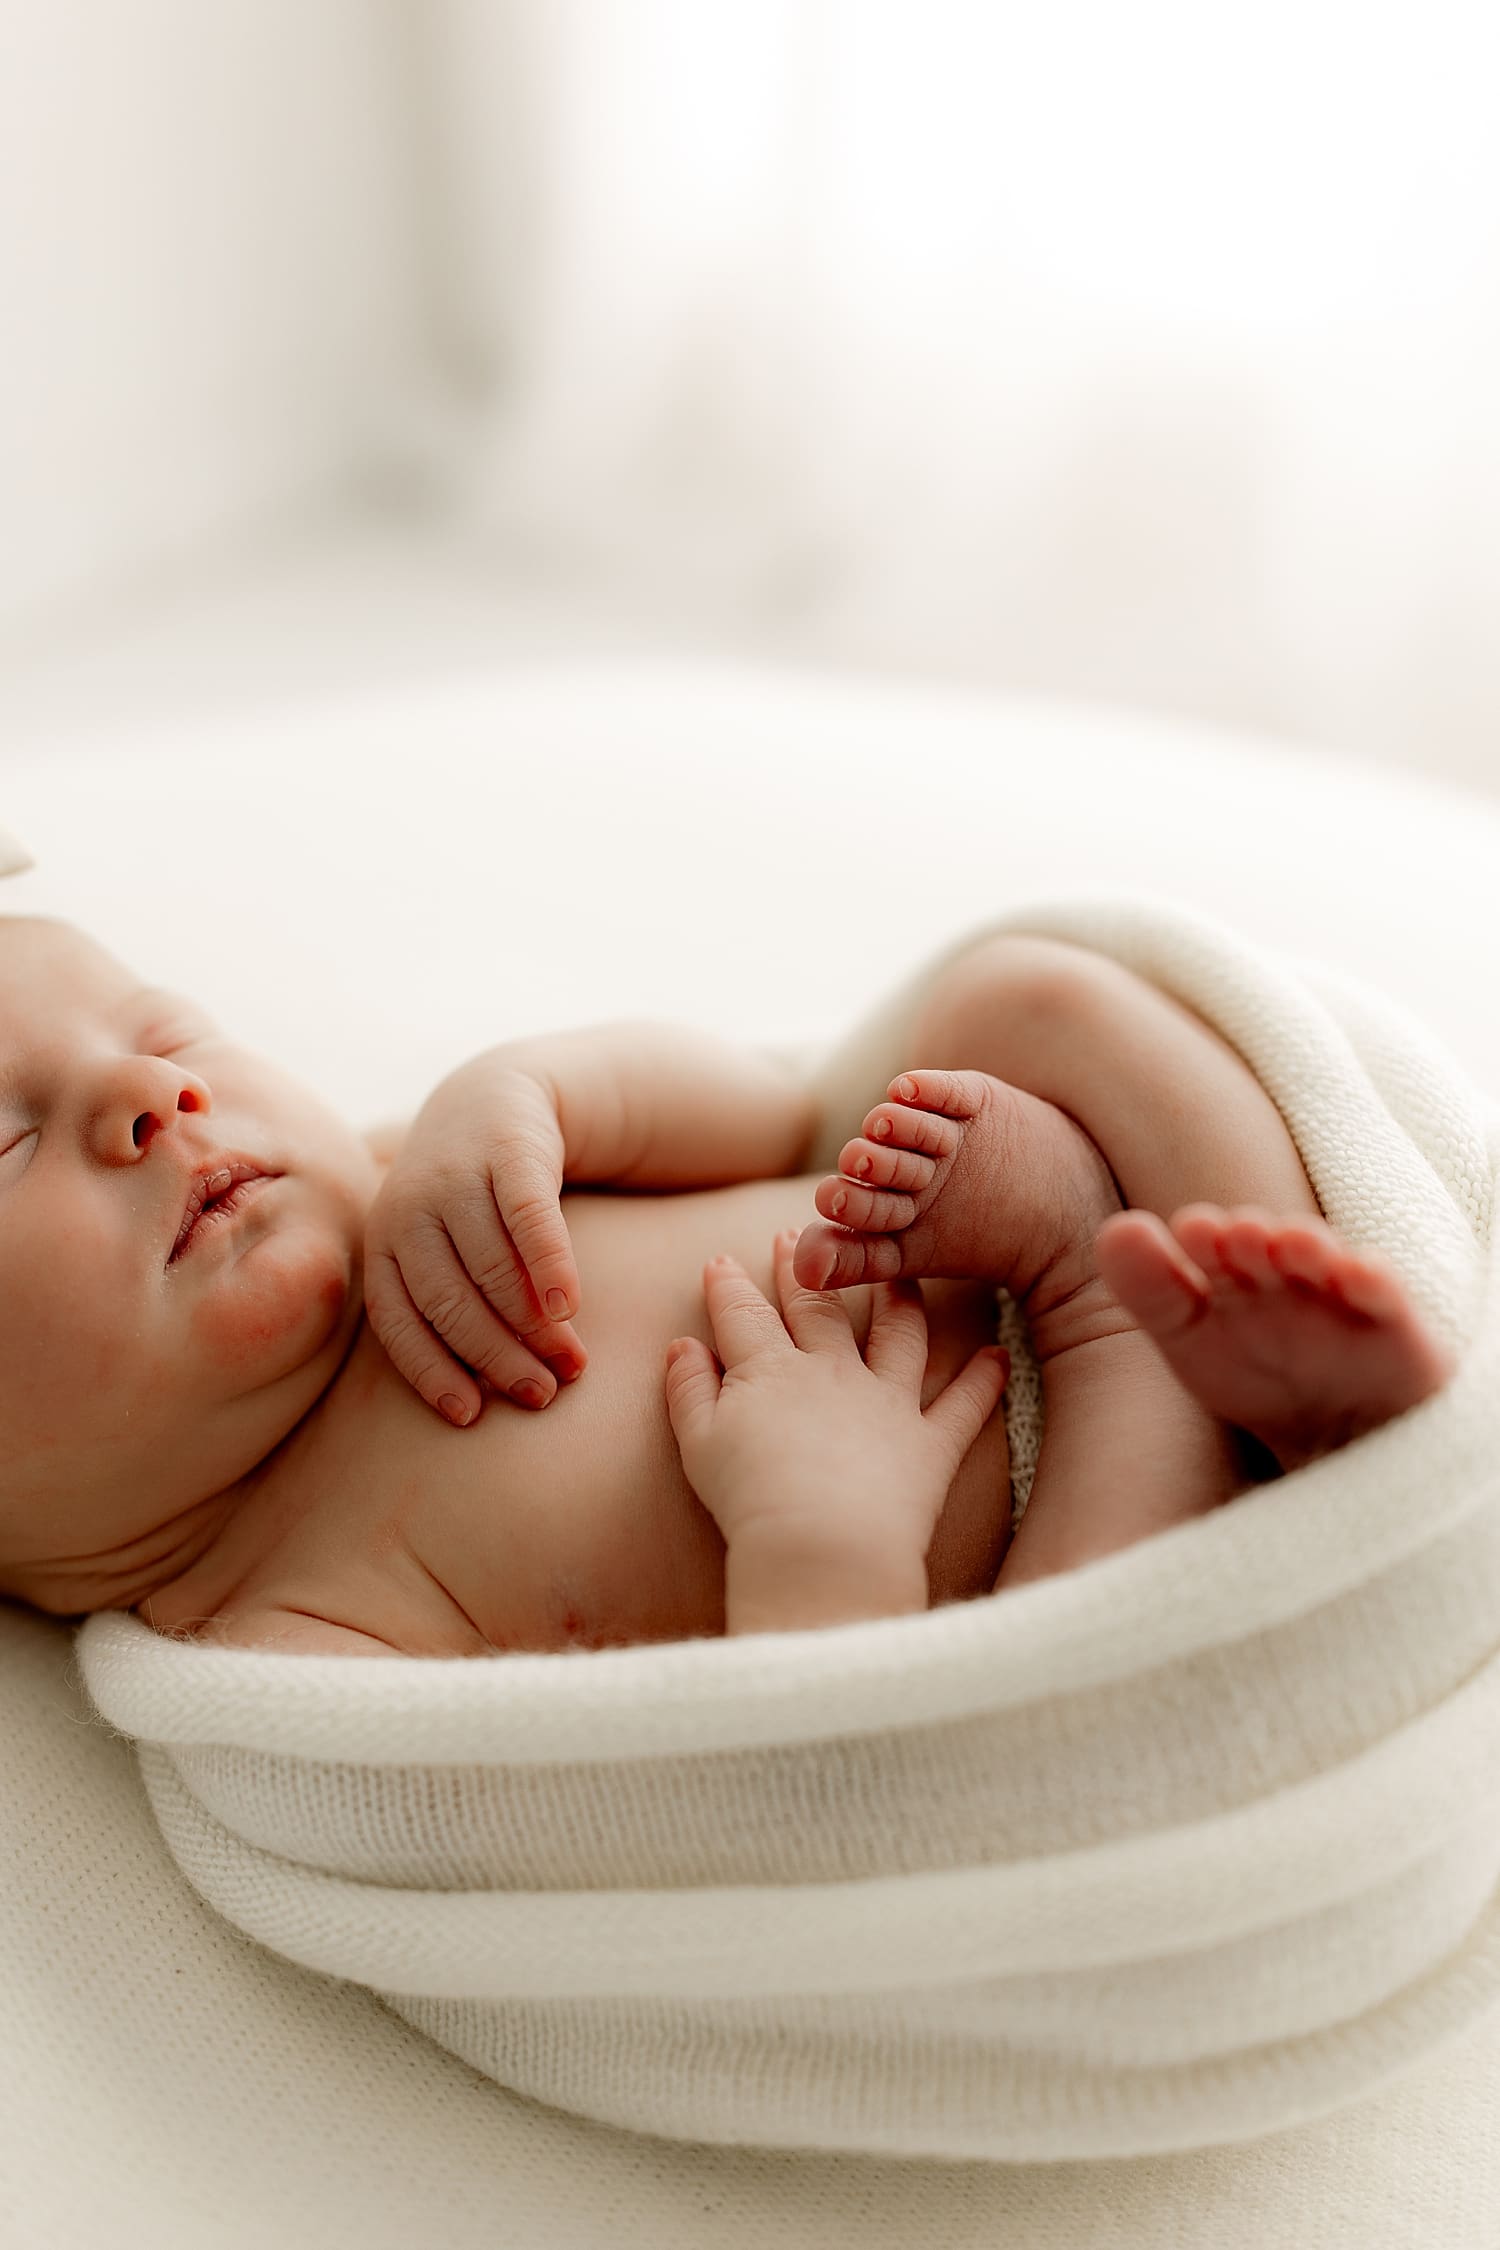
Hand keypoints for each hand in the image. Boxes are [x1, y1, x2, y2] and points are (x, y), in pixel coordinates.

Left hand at [363, 1054, 587, 1423]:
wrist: (499, 1097)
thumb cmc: (471, 1204)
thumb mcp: (441, 1248)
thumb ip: (450, 1308)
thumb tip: (482, 1400)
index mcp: (384, 1244)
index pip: (398, 1322)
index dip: (431, 1372)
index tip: (470, 1416)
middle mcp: (408, 1210)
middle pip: (449, 1302)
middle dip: (495, 1357)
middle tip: (539, 1395)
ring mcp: (455, 1177)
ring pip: (491, 1268)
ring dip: (533, 1326)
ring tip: (571, 1363)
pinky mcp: (508, 1152)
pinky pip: (528, 1220)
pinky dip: (549, 1267)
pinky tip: (571, 1306)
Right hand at [663, 1227, 1007, 1560]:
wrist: (821, 1549)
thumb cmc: (749, 1502)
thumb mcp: (698, 1445)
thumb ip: (689, 1390)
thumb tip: (681, 1345)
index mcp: (770, 1371)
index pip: (744, 1315)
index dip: (729, 1286)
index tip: (721, 1263)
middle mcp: (833, 1372)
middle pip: (818, 1308)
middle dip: (806, 1271)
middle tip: (798, 1239)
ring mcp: (887, 1403)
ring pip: (900, 1335)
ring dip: (901, 1301)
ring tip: (903, 1277)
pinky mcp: (929, 1444)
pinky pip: (965, 1405)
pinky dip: (984, 1381)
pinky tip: (998, 1356)